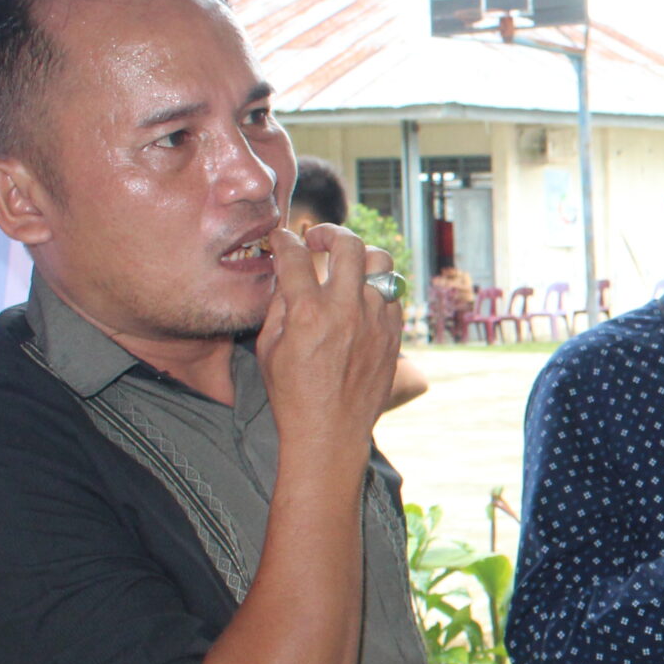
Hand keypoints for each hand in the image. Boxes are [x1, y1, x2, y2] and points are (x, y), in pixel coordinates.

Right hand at [257, 224, 398, 460]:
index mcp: (308, 313)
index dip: (284, 240)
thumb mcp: (269, 347)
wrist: (331, 431)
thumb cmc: (292, 394)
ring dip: (360, 254)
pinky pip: (392, 292)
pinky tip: (361, 294)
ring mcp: (375, 321)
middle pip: (348, 244)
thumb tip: (288, 273)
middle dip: (329, 232)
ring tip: (346, 263)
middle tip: (318, 239)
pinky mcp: (393, 334)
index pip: (296, 255)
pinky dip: (376, 285)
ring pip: (381, 262)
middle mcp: (347, 310)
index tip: (281, 239)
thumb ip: (279, 304)